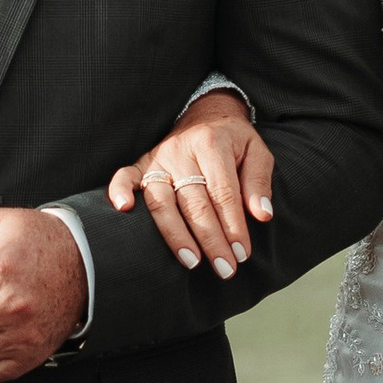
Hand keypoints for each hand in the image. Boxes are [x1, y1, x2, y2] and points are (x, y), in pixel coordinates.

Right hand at [108, 87, 275, 277]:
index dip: (233, 226)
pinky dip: (119, 191)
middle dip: (211, 240)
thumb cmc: (233, 140)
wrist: (206, 113)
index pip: (223, 193)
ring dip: (175, 235)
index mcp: (212, 144)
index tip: (241, 254)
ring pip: (161, 200)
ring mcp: (158, 158)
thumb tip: (262, 215)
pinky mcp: (141, 164)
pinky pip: (125, 176)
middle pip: (194, 203)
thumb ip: (259, 182)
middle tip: (225, 269)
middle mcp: (181, 151)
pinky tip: (123, 210)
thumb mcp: (257, 152)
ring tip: (192, 262)